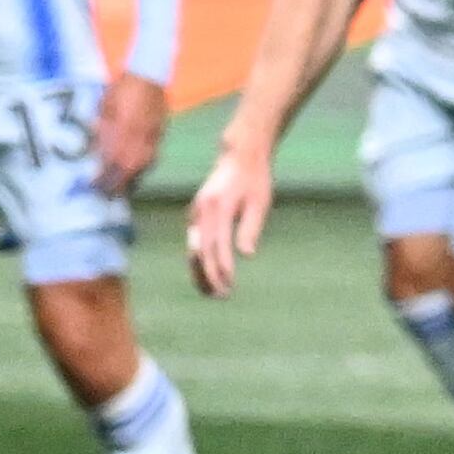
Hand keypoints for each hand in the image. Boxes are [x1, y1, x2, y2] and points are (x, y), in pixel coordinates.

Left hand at [90, 74, 167, 199]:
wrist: (149, 73)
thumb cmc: (123, 87)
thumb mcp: (105, 105)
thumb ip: (102, 127)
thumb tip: (95, 148)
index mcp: (125, 128)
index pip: (113, 158)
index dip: (103, 174)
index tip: (93, 184)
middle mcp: (140, 135)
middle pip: (129, 166)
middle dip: (118, 182)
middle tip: (106, 192)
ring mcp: (152, 135)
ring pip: (143, 163)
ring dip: (131, 177)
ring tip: (122, 187)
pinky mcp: (160, 133)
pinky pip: (152, 155)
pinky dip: (143, 166)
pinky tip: (136, 170)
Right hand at [186, 143, 273, 296]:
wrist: (240, 156)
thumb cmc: (255, 180)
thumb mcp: (260, 202)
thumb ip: (251, 228)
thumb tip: (247, 255)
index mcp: (218, 207)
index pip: (218, 245)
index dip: (222, 268)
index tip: (229, 285)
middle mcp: (202, 210)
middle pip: (201, 250)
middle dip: (209, 276)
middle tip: (221, 297)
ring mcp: (196, 212)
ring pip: (193, 248)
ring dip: (200, 272)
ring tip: (210, 294)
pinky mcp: (195, 215)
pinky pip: (194, 242)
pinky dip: (198, 260)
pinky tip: (206, 276)